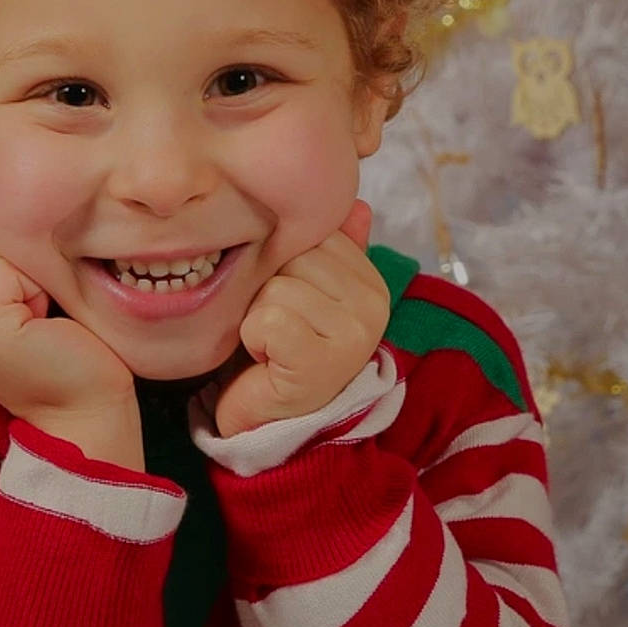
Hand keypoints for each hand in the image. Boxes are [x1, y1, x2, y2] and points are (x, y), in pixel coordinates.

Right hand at [0, 238, 143, 466]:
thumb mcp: (28, 310)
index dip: (18, 262)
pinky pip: (8, 268)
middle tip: (49, 314)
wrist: (89, 419)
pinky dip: (39, 285)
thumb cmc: (76, 362)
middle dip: (23, 264)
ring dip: (34, 273)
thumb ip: (5, 274)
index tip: (43, 305)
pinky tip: (51, 322)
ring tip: (48, 318)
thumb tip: (11, 213)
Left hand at [212, 200, 389, 438]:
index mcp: (370, 280)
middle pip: (293, 256)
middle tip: (279, 330)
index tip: (292, 307)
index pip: (311, 234)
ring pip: (277, 286)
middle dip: (268, 290)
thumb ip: (332, 250)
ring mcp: (354, 334)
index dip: (283, 266)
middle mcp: (374, 304)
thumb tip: (359, 204)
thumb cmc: (281, 351)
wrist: (269, 422)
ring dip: (258, 317)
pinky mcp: (322, 361)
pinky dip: (253, 339)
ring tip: (273, 346)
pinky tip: (267, 361)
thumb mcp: (306, 293)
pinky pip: (267, 319)